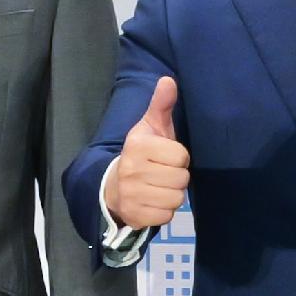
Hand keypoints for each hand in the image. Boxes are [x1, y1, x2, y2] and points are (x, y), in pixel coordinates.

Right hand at [105, 77, 189, 229]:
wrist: (114, 186)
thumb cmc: (141, 154)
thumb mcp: (150, 127)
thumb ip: (161, 105)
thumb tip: (169, 80)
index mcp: (138, 145)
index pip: (181, 156)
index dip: (178, 158)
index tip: (164, 157)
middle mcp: (132, 169)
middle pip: (181, 178)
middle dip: (176, 177)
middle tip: (162, 174)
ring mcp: (131, 194)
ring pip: (176, 199)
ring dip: (171, 194)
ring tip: (157, 187)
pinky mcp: (134, 215)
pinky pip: (166, 216)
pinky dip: (163, 211)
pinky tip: (152, 202)